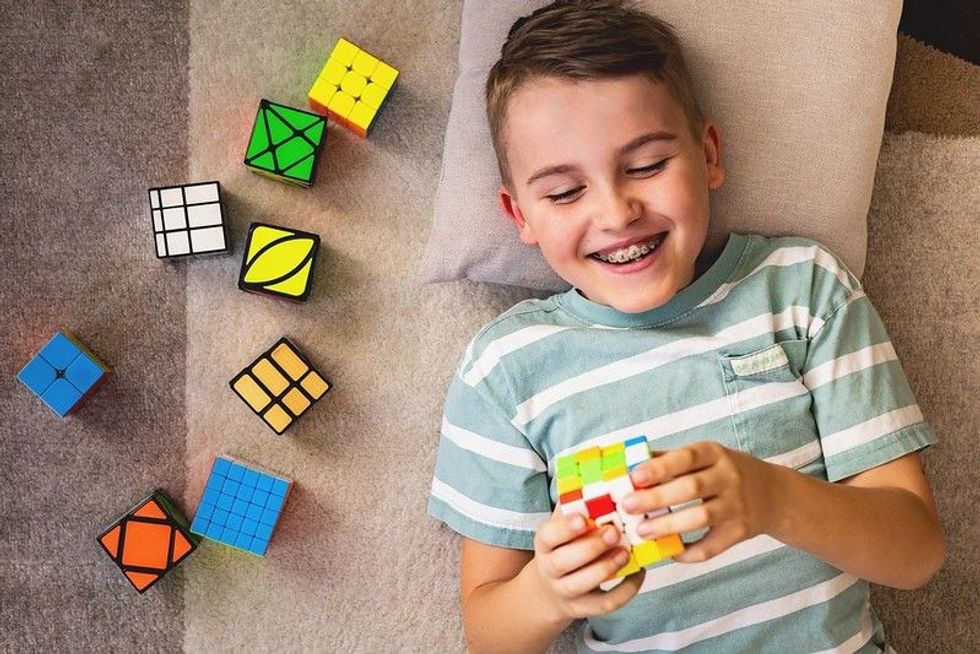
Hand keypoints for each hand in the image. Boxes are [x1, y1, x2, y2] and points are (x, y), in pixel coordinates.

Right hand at [527, 507, 645, 621]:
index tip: (582, 519)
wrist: (548, 591)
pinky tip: (638, 573)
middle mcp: (550, 568)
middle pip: (564, 561)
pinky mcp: (582, 608)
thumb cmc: (563, 548)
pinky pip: (604, 604)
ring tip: (626, 553)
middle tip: (613, 532)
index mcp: (544, 543)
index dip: (564, 528)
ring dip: (605, 568)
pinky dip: (624, 590)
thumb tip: (593, 472)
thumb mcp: (561, 527)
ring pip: (581, 584)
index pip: (548, 536)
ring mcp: (564, 591)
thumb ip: (574, 504)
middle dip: (590, 547)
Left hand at [621, 441, 779, 563]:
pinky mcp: (740, 532)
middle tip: (628, 506)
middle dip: (657, 498)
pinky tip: (670, 552)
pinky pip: (712, 546)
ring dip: (669, 526)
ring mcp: (737, 506)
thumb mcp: (705, 457)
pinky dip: (690, 553)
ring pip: (701, 517)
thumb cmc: (725, 472)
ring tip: (643, 531)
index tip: (635, 476)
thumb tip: (629, 462)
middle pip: (691, 488)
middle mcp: (729, 477)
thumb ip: (669, 459)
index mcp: (715, 454)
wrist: (773, 494)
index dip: (660, 467)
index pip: (686, 457)